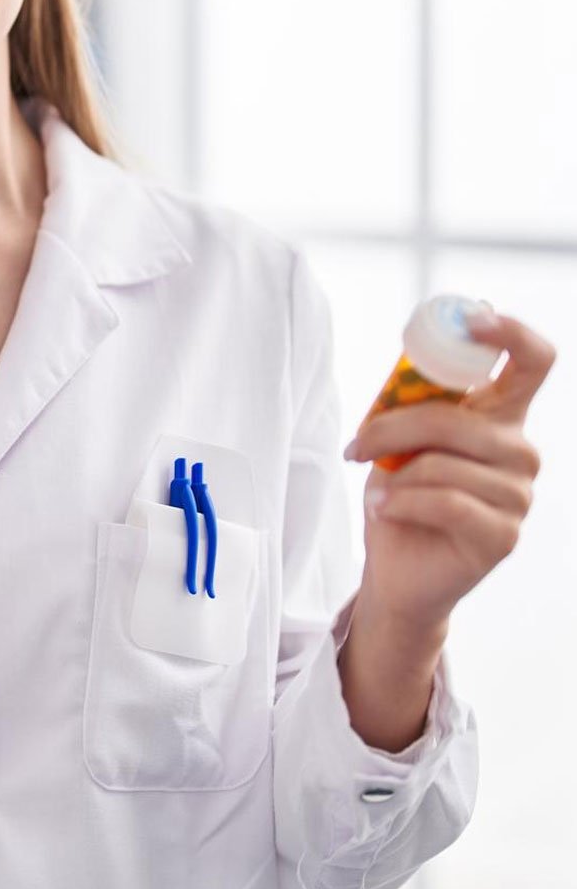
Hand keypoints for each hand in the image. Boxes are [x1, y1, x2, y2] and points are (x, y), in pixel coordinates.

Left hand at [343, 309, 556, 632]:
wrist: (396, 569)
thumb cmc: (399, 494)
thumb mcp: (400, 439)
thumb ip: (413, 403)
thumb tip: (408, 371)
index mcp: (499, 416)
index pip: (533, 362)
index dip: (510, 333)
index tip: (472, 319)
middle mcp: (520, 451)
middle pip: (457, 419)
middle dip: (392, 429)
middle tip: (356, 447)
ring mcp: (519, 495)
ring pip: (443, 464)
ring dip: (393, 477)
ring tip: (379, 492)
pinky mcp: (504, 535)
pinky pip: (445, 502)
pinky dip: (400, 503)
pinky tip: (385, 511)